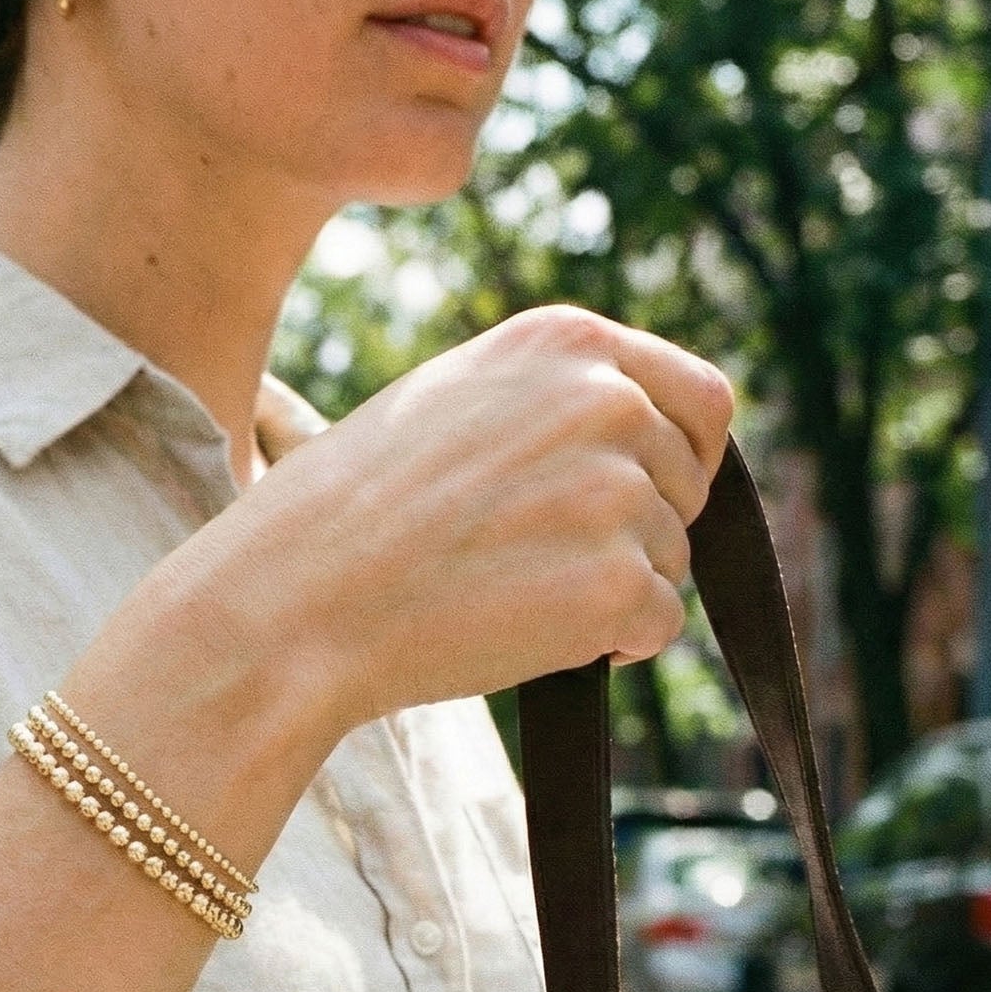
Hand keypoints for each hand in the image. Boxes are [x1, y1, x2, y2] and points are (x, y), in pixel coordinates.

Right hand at [167, 301, 736, 745]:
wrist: (290, 604)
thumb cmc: (343, 518)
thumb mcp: (447, 408)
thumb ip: (547, 405)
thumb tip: (636, 448)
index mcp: (565, 343)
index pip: (700, 398)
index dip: (676, 460)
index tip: (633, 501)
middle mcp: (608, 403)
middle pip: (686, 486)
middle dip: (634, 531)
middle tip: (535, 565)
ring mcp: (618, 493)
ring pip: (669, 559)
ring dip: (608, 592)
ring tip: (500, 597)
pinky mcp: (616, 584)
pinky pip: (657, 626)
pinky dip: (607, 648)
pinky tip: (521, 638)